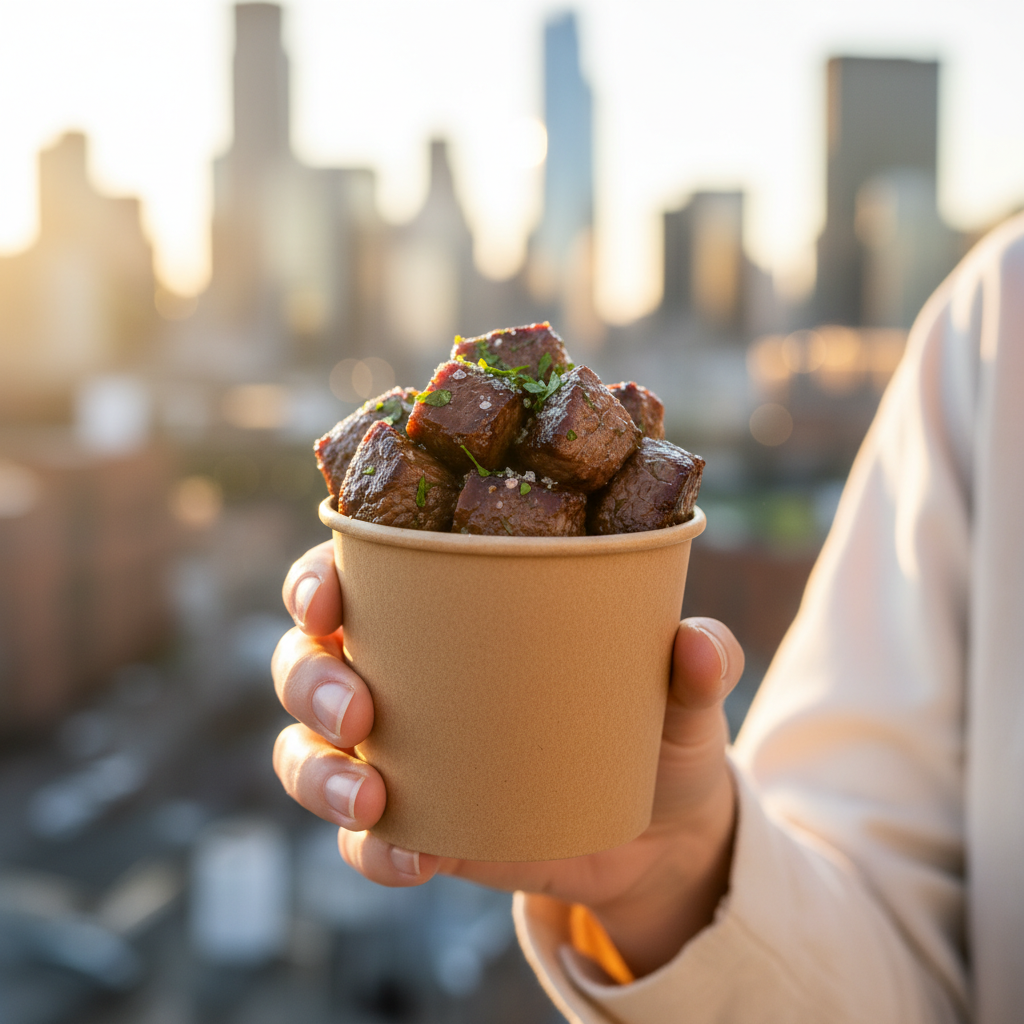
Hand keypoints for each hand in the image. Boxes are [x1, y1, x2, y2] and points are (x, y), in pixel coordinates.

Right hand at [273, 540, 743, 977]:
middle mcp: (405, 672)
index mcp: (450, 610)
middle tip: (360, 714)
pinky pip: (360, 838)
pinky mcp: (414, 824)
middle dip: (309, 680)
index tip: (329, 597)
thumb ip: (699, 663)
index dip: (316, 579)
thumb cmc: (655, 728)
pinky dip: (369, 850)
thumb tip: (698, 643)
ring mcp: (401, 752)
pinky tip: (412, 859)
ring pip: (306, 750)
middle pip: (306, 660)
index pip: (356, 576)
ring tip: (371, 802)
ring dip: (317, 773)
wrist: (658, 835)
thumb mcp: (681, 694)